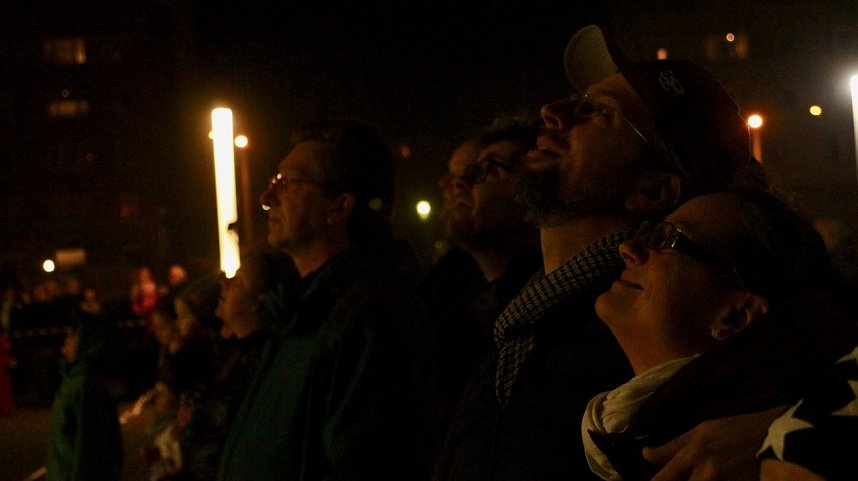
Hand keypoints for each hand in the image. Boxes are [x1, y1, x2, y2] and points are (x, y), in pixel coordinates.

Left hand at [643, 407, 785, 480]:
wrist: (777, 436)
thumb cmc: (737, 428)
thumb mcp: (702, 430)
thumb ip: (672, 446)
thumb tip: (646, 454)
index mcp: (693, 455)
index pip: (662, 480)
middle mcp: (706, 473)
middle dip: (672, 480)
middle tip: (675, 476)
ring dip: (694, 478)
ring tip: (697, 473)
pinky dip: (710, 480)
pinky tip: (711, 476)